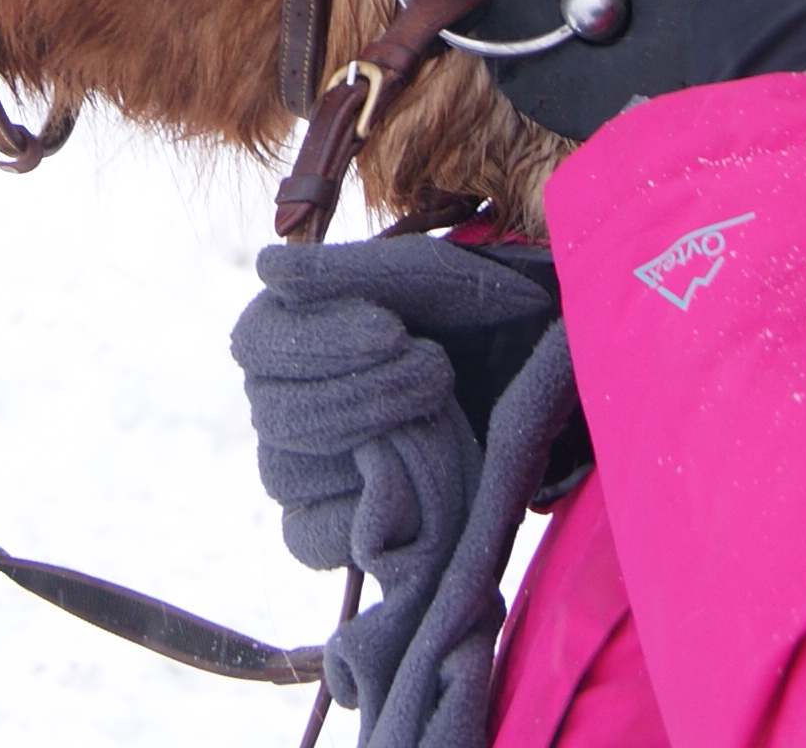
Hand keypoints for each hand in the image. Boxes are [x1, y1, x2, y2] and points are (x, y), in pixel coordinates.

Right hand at [231, 238, 567, 725]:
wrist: (548, 371)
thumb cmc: (487, 311)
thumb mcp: (431, 280)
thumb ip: (345, 273)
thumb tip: (266, 268)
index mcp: (295, 328)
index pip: (257, 344)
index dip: (317, 344)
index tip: (395, 331)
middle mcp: (288, 399)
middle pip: (275, 415)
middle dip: (364, 395)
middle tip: (438, 373)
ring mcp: (312, 468)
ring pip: (289, 476)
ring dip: (375, 447)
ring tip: (441, 423)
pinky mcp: (348, 525)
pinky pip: (312, 537)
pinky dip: (362, 516)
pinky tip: (417, 485)